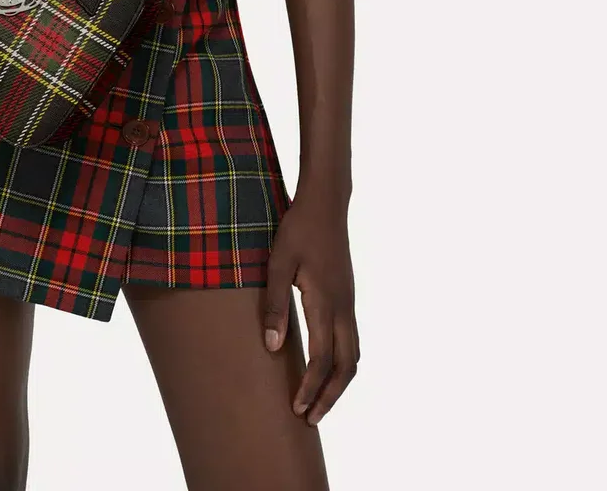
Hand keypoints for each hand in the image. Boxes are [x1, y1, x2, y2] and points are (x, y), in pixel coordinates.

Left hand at [263, 192, 358, 424]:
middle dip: (330, 397)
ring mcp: (349, 303)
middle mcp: (344, 308)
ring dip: (339, 383)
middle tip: (310, 419)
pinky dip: (342, 363)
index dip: (310, 388)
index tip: (296, 409)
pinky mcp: (347, 297)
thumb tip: (271, 347)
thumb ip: (274, 305)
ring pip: (354, 356)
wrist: (326, 204)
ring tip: (319, 401)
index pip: (323, 359)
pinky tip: (326, 367)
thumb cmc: (298, 230)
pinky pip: (351, 341)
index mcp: (326, 303)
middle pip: (346, 367)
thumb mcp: (278, 264)